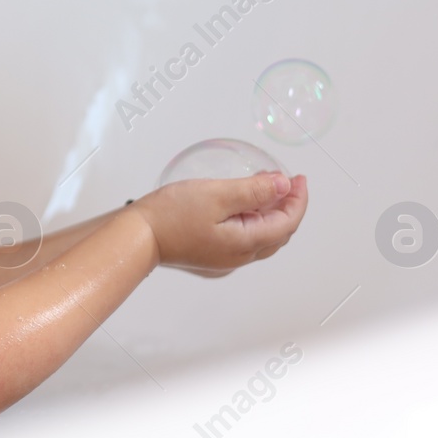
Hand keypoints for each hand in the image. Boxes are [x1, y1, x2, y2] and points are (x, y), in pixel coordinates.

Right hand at [132, 172, 308, 276]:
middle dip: (287, 206)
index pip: (288, 222)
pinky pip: (242, 240)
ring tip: (264, 188)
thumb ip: (253, 190)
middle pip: (278, 233)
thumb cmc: (171, 216)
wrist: (138, 238)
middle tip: (286, 181)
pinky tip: (240, 207)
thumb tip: (283, 185)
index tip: (299, 178)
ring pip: (261, 237)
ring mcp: (225, 260)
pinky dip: (251, 221)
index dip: (298, 199)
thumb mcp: (216, 194)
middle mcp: (240, 257)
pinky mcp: (211, 256)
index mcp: (246, 243)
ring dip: (269, 213)